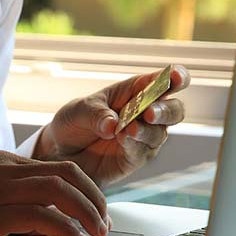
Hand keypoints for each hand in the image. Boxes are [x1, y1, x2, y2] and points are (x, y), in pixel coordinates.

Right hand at [0, 151, 110, 235]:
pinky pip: (40, 216)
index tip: (96, 208)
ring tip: (98, 231)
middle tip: (104, 220)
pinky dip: (65, 228)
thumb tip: (45, 213)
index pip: (57, 167)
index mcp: (3, 161)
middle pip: (66, 174)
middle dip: (94, 198)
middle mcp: (4, 169)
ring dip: (87, 212)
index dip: (85, 189)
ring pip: (59, 191)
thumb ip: (11, 192)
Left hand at [33, 65, 190, 186]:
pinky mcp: (135, 158)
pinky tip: (122, 139)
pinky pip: (141, 152)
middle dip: (166, 109)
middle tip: (150, 112)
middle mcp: (145, 113)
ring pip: (160, 133)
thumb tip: (113, 125)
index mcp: (135, 91)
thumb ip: (96, 114)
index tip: (176, 77)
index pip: (163, 81)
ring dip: (147, 130)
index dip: (176, 77)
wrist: (59, 152)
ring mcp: (143, 138)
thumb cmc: (73, 122)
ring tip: (129, 129)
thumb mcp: (78, 111)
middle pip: (174, 110)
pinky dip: (134, 145)